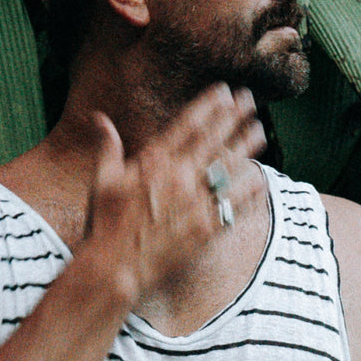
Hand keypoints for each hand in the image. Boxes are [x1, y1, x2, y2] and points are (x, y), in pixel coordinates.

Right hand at [84, 84, 264, 302]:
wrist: (115, 268)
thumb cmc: (105, 225)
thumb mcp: (102, 180)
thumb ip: (106, 146)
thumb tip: (98, 117)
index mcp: (154, 161)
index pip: (188, 125)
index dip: (208, 105)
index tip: (224, 91)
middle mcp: (178, 177)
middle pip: (213, 140)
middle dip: (234, 117)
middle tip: (250, 100)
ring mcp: (194, 203)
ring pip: (228, 168)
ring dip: (247, 147)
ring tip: (261, 131)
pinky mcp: (205, 229)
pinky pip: (234, 205)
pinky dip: (249, 190)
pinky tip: (262, 178)